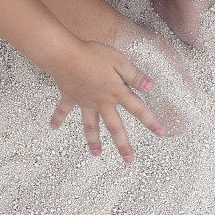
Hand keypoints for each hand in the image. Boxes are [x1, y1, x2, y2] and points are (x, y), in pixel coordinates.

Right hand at [48, 40, 164, 160]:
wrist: (64, 55)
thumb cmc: (93, 55)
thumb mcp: (120, 61)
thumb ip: (135, 76)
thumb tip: (150, 87)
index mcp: (116, 93)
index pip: (138, 109)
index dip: (151, 121)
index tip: (161, 133)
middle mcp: (101, 103)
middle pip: (115, 127)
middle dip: (123, 145)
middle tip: (129, 160)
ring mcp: (85, 102)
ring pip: (90, 126)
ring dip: (93, 141)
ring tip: (96, 154)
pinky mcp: (70, 97)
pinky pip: (63, 110)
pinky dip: (57, 118)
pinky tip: (52, 127)